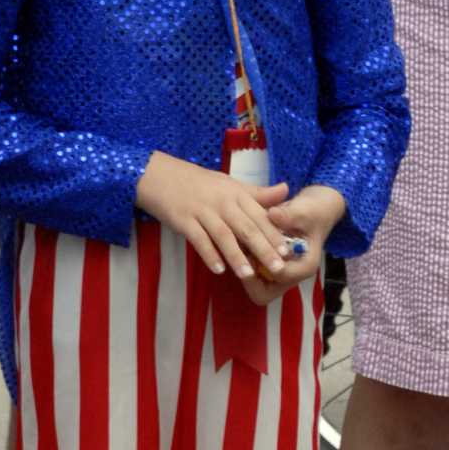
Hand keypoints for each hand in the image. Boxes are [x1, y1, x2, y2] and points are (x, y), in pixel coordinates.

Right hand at [136, 152, 289, 279]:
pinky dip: (209, 254)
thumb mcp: (229, 183)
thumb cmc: (198, 182)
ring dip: (236, 256)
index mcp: (236, 193)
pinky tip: (218, 270)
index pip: (260, 215)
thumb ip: (257, 193)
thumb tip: (286, 189)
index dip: (274, 234)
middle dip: (263, 248)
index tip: (288, 252)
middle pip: (246, 227)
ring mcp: (202, 210)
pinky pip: (198, 239)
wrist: (159, 175)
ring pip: (223, 235)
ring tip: (248, 275)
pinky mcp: (183, 220)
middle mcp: (222, 201)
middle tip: (278, 268)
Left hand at [239, 184, 345, 306]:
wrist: (314, 210)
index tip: (249, 247)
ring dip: (243, 269)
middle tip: (239, 255)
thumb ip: (290, 215)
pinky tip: (235, 242)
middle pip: (263, 293)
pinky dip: (242, 261)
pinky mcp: (269, 268)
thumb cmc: (312, 211)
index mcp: (305, 267)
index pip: (279, 277)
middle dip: (248, 277)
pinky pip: (251, 274)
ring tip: (234, 248)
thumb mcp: (304, 210)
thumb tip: (273, 214)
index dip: (261, 263)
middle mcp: (291, 276)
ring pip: (253, 286)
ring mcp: (279, 274)